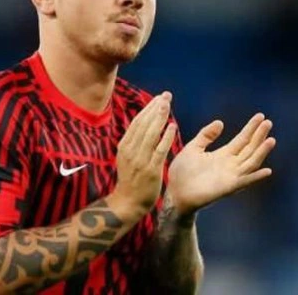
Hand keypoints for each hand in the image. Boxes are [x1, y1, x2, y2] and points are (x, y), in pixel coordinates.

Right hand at [112, 92, 176, 215]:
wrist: (128, 203)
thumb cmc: (131, 179)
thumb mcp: (127, 157)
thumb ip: (135, 142)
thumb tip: (143, 124)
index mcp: (124, 146)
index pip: (137, 122)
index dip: (148, 108)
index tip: (158, 97)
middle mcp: (130, 150)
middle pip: (143, 124)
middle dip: (155, 108)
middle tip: (166, 95)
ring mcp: (140, 160)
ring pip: (150, 134)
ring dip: (160, 118)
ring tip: (168, 104)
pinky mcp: (150, 170)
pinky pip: (159, 150)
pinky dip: (165, 137)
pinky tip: (172, 126)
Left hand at [167, 113, 275, 215]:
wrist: (175, 193)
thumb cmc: (182, 172)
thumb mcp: (193, 148)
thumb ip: (206, 135)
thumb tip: (220, 122)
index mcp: (223, 155)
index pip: (242, 139)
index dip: (251, 128)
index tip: (260, 116)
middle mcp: (230, 164)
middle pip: (249, 148)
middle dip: (259, 136)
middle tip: (268, 122)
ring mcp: (231, 176)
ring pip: (251, 162)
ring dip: (261, 152)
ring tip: (271, 139)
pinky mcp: (228, 187)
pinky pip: (245, 181)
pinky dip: (256, 177)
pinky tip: (267, 170)